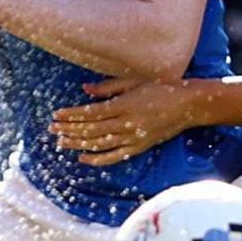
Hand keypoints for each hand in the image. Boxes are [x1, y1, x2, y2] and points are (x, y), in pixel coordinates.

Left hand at [51, 76, 205, 165]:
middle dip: (70, 129)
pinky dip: (98, 159)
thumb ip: (108, 87)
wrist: (188, 105)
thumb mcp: (134, 81)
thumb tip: (84, 89)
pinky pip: (115, 156)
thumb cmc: (162, 87)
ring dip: (78, 144)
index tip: (56, 115)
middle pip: (92, 130)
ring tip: (61, 142)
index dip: (72, 115)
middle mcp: (127, 124)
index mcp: (125, 105)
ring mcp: (133, 138)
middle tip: (52, 129)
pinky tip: (83, 158)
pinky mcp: (139, 147)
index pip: (91, 113)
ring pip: (99, 144)